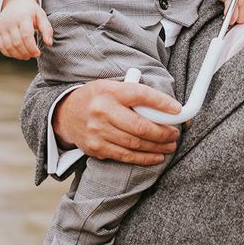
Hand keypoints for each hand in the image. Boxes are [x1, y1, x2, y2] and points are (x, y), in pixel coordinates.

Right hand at [0, 0, 52, 59]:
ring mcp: (2, 26)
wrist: (15, 1)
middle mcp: (10, 22)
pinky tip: (17, 54)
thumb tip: (49, 43)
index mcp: (23, 17)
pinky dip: (8, 53)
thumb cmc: (31, 10)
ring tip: (26, 56)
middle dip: (26, 52)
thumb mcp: (41, 15)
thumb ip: (46, 29)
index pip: (26, 36)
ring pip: (8, 46)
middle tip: (33, 55)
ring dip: (18, 55)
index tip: (38, 53)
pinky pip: (1, 46)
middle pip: (17, 43)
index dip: (32, 47)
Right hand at [53, 80, 181, 164]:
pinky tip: (156, 156)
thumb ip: (133, 94)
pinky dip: (144, 158)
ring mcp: (98, 132)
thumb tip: (165, 106)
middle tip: (175, 134)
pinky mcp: (96, 148)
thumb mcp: (111, 87)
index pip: (140, 95)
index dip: (161, 103)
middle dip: (163, 132)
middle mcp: (102, 111)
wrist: (66, 114)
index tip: (177, 110)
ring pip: (134, 144)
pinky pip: (125, 156)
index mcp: (109, 91)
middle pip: (140, 126)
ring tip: (170, 145)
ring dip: (157, 147)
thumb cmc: (96, 98)